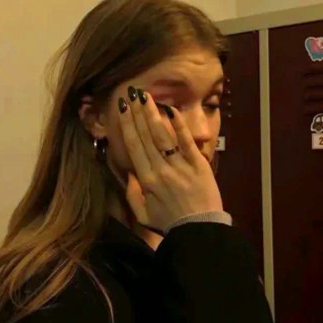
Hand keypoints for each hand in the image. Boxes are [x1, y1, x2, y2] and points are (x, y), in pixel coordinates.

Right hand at [118, 86, 222, 232]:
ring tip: (146, 96)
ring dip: (153, 114)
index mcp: (146, 180)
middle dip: (137, 113)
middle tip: (132, 94)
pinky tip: (172, 110)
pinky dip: (179, 126)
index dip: (127, 126)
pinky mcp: (198, 164)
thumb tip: (129, 173)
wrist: (199, 229)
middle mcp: (160, 169)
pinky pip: (186, 142)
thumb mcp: (143, 214)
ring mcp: (180, 165)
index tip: (123, 109)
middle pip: (146, 136)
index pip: (134, 147)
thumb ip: (132, 194)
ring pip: (162, 136)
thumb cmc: (170, 222)